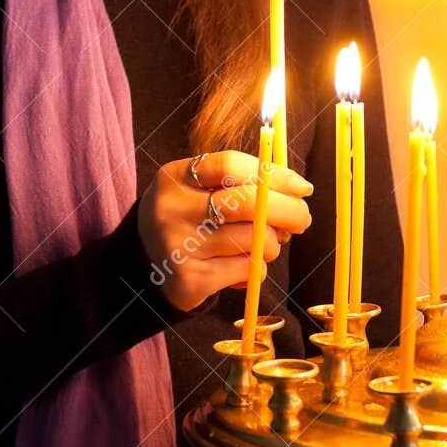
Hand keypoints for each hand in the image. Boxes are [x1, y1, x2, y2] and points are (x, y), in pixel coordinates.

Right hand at [137, 151, 312, 313]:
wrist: (143, 267)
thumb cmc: (189, 220)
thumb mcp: (199, 190)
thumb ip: (241, 184)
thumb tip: (298, 190)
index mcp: (175, 176)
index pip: (231, 165)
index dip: (274, 174)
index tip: (302, 187)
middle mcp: (172, 208)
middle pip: (249, 202)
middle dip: (288, 210)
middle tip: (303, 219)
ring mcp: (178, 246)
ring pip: (253, 240)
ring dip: (272, 244)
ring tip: (266, 245)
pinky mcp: (189, 281)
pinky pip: (246, 270)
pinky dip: (257, 268)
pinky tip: (244, 266)